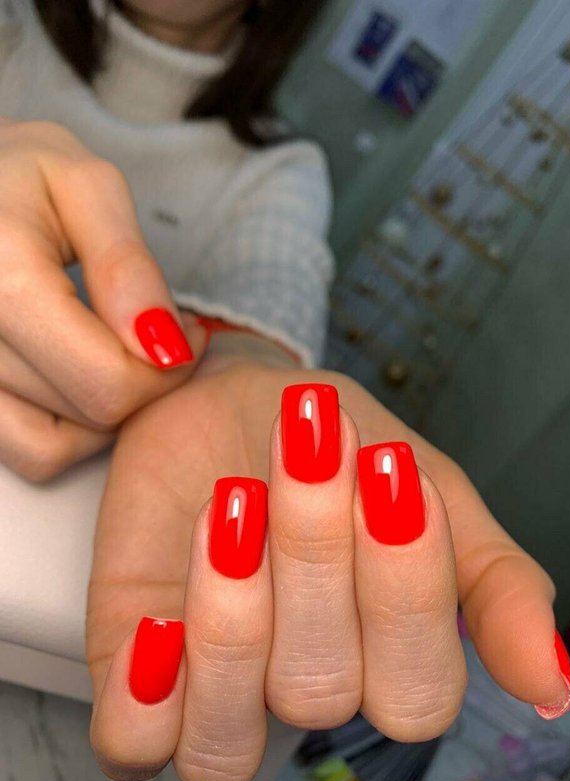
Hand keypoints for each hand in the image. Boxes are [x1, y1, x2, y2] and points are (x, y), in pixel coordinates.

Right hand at [0, 118, 206, 480]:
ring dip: (108, 409)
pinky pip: (29, 452)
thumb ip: (126, 265)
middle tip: (162, 335)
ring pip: (58, 446)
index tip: (187, 333)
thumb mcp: (84, 187)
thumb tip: (164, 347)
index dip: (168, 371)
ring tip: (115, 349)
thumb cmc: (18, 176)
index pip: (108, 381)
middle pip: (91, 414)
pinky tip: (80, 379)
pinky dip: (68, 433)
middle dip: (147, 382)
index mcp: (2, 278)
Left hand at [86, 345, 569, 780]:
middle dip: (316, 556)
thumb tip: (550, 681)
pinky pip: (135, 744)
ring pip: (228, 738)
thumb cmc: (337, 444)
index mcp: (387, 657)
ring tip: (235, 502)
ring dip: (231, 617)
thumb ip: (492, 583)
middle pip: (322, 692)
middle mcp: (307, 687)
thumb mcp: (431, 488)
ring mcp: (217, 691)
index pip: (417, 691)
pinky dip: (144, 696)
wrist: (232, 399)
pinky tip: (160, 618)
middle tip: (312, 447)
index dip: (406, 591)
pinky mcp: (134, 674)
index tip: (392, 472)